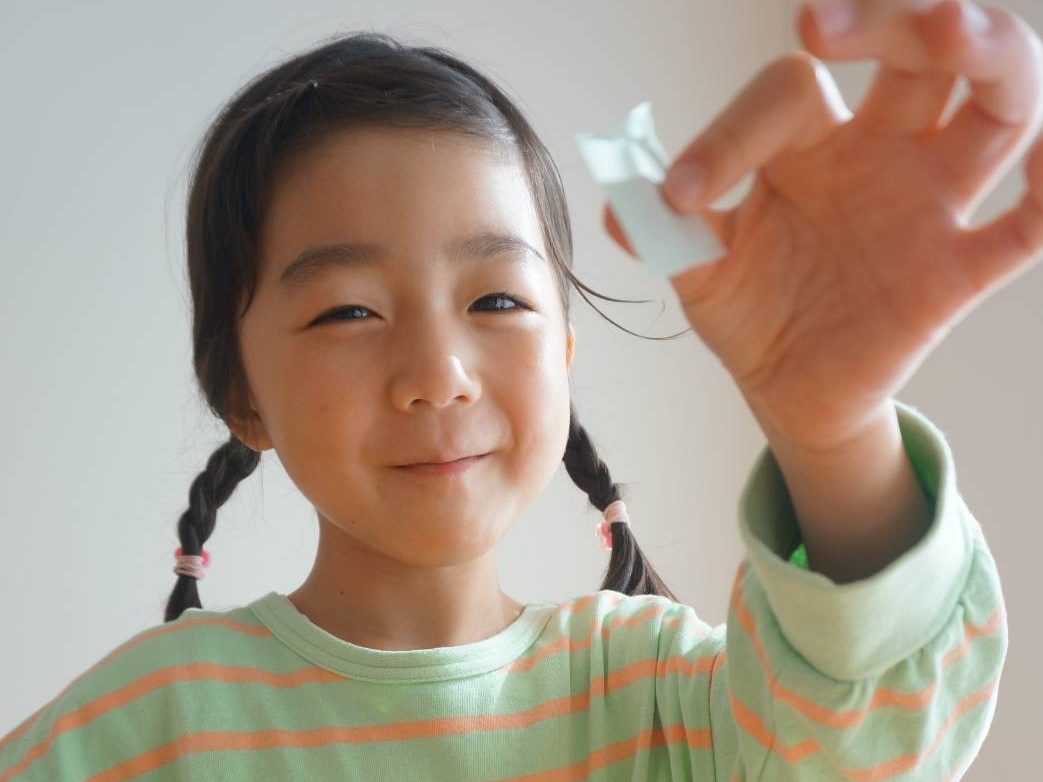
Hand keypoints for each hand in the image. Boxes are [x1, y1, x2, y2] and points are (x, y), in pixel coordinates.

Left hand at [604, 0, 1042, 452]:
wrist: (787, 387)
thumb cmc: (749, 311)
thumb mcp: (698, 272)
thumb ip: (669, 233)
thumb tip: (623, 203)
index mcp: (806, 143)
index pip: (789, 92)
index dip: (733, 132)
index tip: (683, 195)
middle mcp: (879, 152)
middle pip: (915, 54)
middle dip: (889, 21)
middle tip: (829, 25)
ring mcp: (929, 204)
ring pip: (996, 106)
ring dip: (988, 57)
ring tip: (952, 31)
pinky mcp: (959, 271)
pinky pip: (1028, 226)